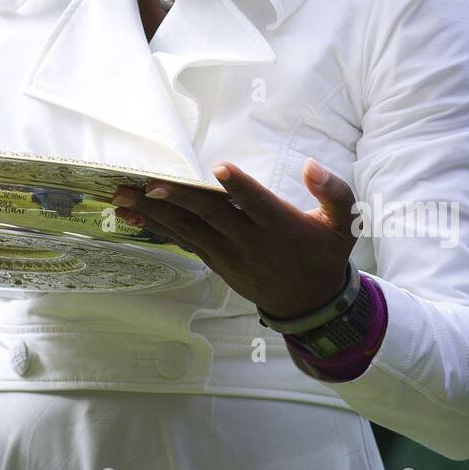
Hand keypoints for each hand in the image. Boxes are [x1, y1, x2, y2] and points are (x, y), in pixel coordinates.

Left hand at [113, 157, 355, 318]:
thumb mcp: (345, 224)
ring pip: (190, 229)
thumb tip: (312, 166)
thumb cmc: (324, 253)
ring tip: (123, 194)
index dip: (241, 187)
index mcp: (282, 226)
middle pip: (213, 215)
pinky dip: (158, 226)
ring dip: (155, 211)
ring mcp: (229, 254)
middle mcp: (251, 241)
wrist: (308, 304)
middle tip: (148, 182)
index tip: (221, 168)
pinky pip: (184, 241)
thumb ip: (334, 192)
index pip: (259, 204)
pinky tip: (133, 214)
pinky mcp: (216, 261)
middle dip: (180, 197)